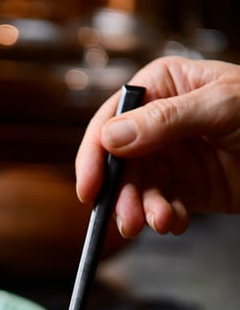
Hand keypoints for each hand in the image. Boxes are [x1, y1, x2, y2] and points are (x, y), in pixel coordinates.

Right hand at [75, 56, 239, 237]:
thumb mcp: (221, 107)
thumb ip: (165, 121)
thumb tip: (112, 136)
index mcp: (165, 86)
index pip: (114, 118)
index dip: (95, 153)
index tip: (89, 187)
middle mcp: (162, 122)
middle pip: (121, 161)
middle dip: (122, 193)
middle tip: (127, 221)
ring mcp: (175, 155)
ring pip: (139, 188)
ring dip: (144, 210)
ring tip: (161, 223)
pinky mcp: (189, 186)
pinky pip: (162, 204)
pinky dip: (165, 218)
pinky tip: (176, 222)